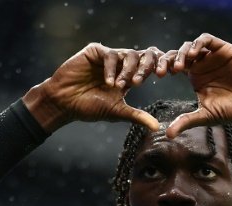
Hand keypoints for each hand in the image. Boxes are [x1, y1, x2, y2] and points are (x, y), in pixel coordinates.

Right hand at [24, 43, 169, 131]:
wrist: (64, 103)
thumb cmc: (89, 108)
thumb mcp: (117, 111)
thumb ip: (137, 116)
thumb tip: (157, 127)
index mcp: (129, 76)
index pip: (150, 66)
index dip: (160, 66)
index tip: (167, 74)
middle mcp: (120, 63)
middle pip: (143, 56)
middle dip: (149, 66)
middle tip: (152, 77)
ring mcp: (108, 56)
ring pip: (128, 54)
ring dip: (129, 70)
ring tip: (121, 86)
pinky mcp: (94, 51)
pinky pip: (110, 54)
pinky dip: (111, 68)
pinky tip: (109, 83)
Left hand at [165, 34, 231, 137]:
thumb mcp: (205, 116)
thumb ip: (186, 121)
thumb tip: (166, 135)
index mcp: (195, 77)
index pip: (173, 66)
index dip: (163, 68)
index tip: (156, 77)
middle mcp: (202, 65)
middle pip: (178, 54)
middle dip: (167, 60)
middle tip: (162, 72)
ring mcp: (213, 56)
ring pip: (191, 46)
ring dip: (182, 54)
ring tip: (179, 68)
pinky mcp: (224, 49)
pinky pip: (207, 40)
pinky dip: (198, 44)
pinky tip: (194, 55)